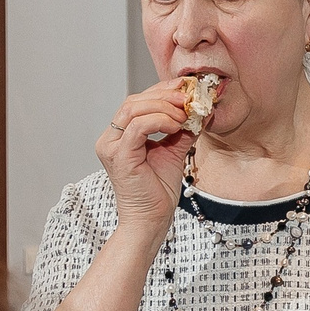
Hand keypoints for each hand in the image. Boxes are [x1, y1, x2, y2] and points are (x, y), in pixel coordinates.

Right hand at [96, 78, 200, 234]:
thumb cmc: (158, 192)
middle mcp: (110, 139)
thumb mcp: (174, 153)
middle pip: (134, 101)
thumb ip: (182, 131)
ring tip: (185, 115)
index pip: (138, 102)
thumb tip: (199, 110)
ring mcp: (111, 146)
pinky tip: (176, 126)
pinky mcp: (119, 156)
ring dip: (164, 107)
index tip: (187, 89)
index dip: (162, 92)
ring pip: (134, 108)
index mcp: (120, 136)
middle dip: (165, 95)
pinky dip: (160, 120)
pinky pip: (138, 126)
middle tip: (189, 98)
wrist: (151, 221)